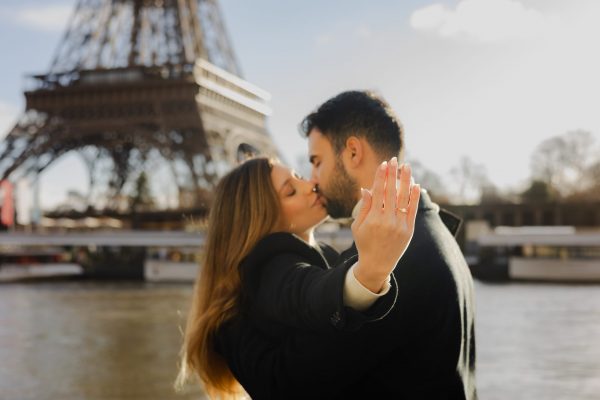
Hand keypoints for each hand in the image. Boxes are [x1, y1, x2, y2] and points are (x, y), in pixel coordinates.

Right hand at [351, 157, 420, 292]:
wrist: (377, 264)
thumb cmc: (364, 243)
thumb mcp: (357, 226)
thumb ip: (364, 207)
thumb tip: (366, 188)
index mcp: (372, 218)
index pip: (378, 192)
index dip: (381, 176)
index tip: (384, 164)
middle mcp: (387, 220)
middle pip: (391, 191)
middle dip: (393, 174)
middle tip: (395, 159)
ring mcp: (400, 225)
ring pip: (404, 198)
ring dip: (406, 180)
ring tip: (407, 167)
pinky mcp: (409, 230)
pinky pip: (413, 210)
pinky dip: (414, 197)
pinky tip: (415, 185)